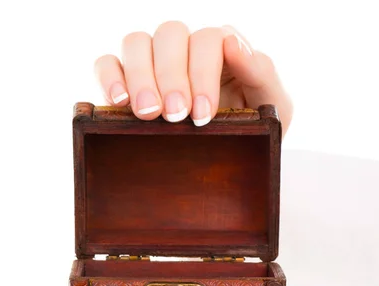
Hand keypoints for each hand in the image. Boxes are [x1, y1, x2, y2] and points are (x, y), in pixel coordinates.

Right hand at [94, 22, 292, 134]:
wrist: (232, 157)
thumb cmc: (253, 126)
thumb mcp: (271, 104)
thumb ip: (261, 72)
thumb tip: (233, 43)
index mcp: (221, 48)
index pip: (208, 38)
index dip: (202, 72)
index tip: (202, 115)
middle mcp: (185, 47)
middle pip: (170, 35)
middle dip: (172, 76)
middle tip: (175, 116)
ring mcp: (153, 61)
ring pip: (136, 43)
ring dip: (140, 76)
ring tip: (148, 113)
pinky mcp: (126, 80)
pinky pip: (106, 63)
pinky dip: (109, 77)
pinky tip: (120, 103)